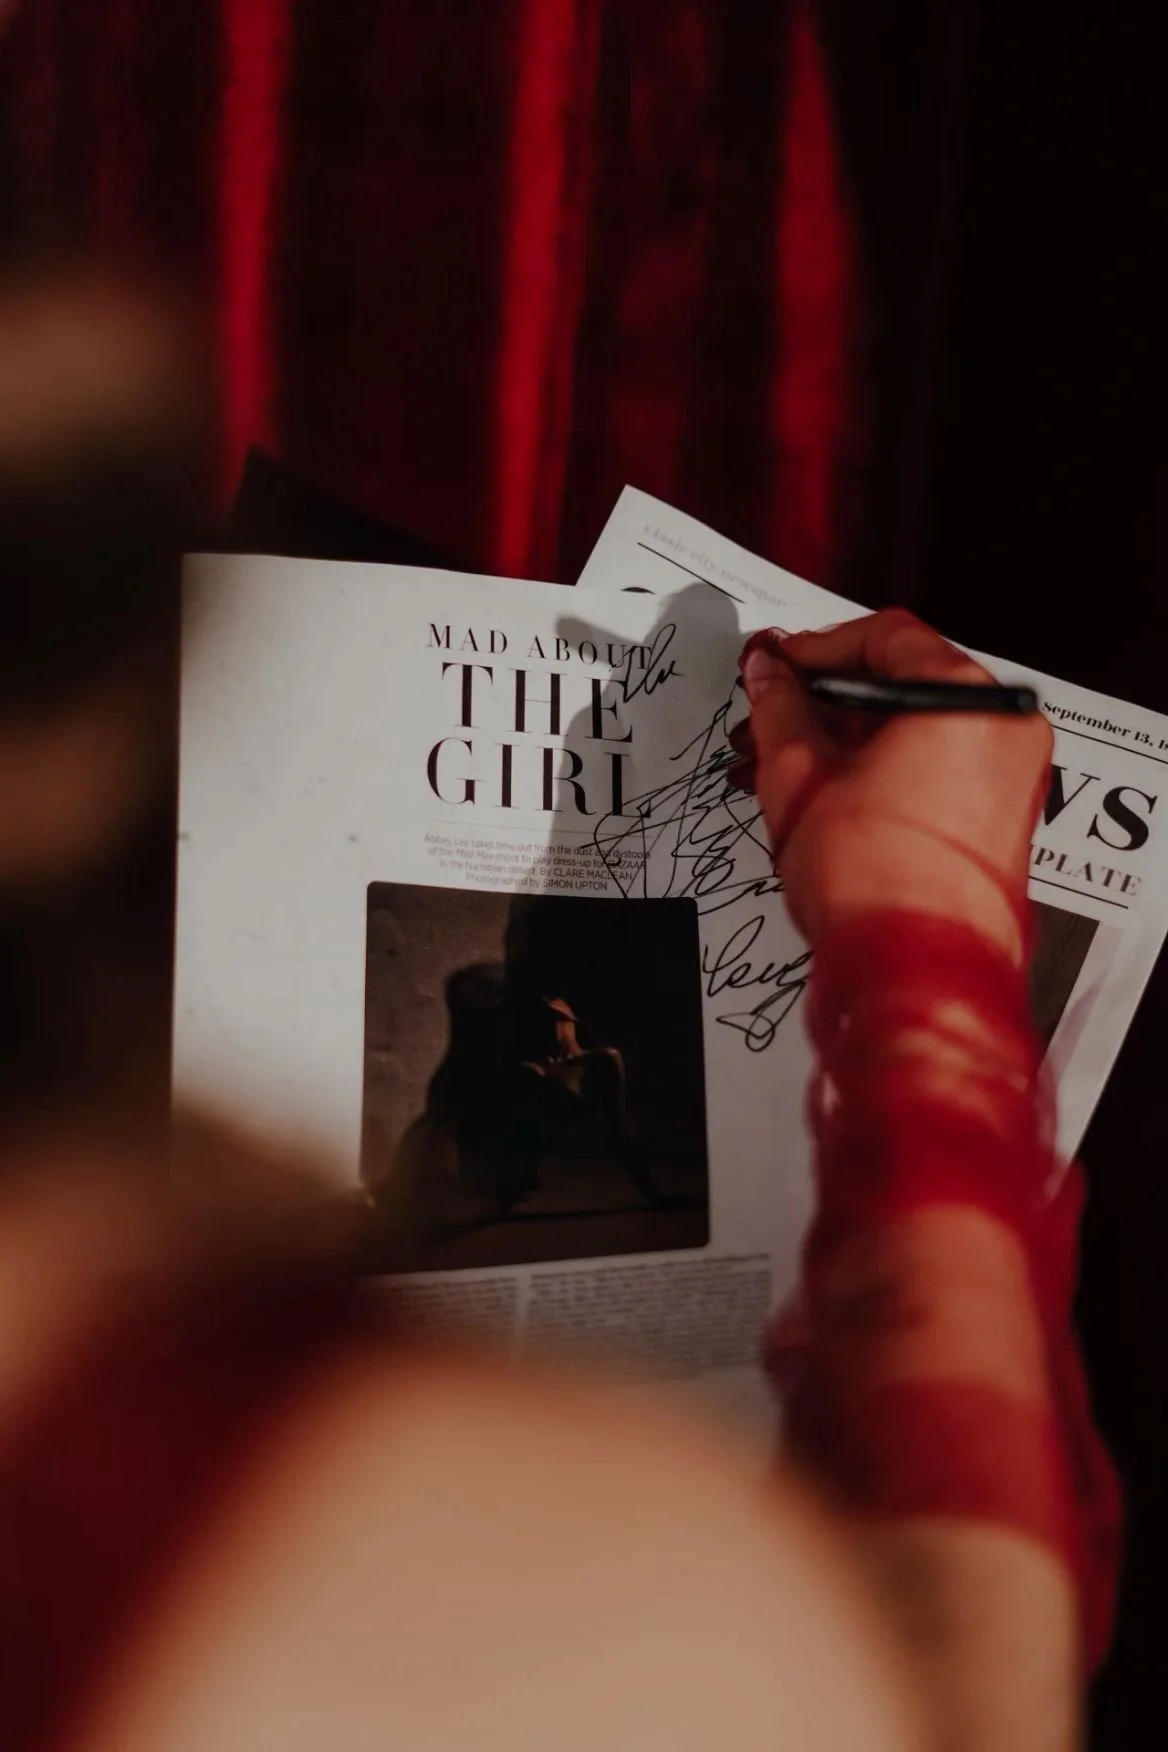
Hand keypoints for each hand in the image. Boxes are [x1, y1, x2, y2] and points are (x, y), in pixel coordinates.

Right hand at [734, 610, 1052, 962]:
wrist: (915, 975)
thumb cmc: (874, 881)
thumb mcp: (798, 776)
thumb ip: (780, 709)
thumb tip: (770, 676)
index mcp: (965, 697)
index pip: (885, 636)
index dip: (816, 649)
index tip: (775, 669)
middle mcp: (1002, 729)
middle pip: (902, 684)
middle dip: (823, 702)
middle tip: (768, 716)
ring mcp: (1008, 779)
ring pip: (913, 734)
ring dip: (841, 743)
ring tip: (775, 768)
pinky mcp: (998, 824)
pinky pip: (933, 772)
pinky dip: (877, 775)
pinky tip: (819, 796)